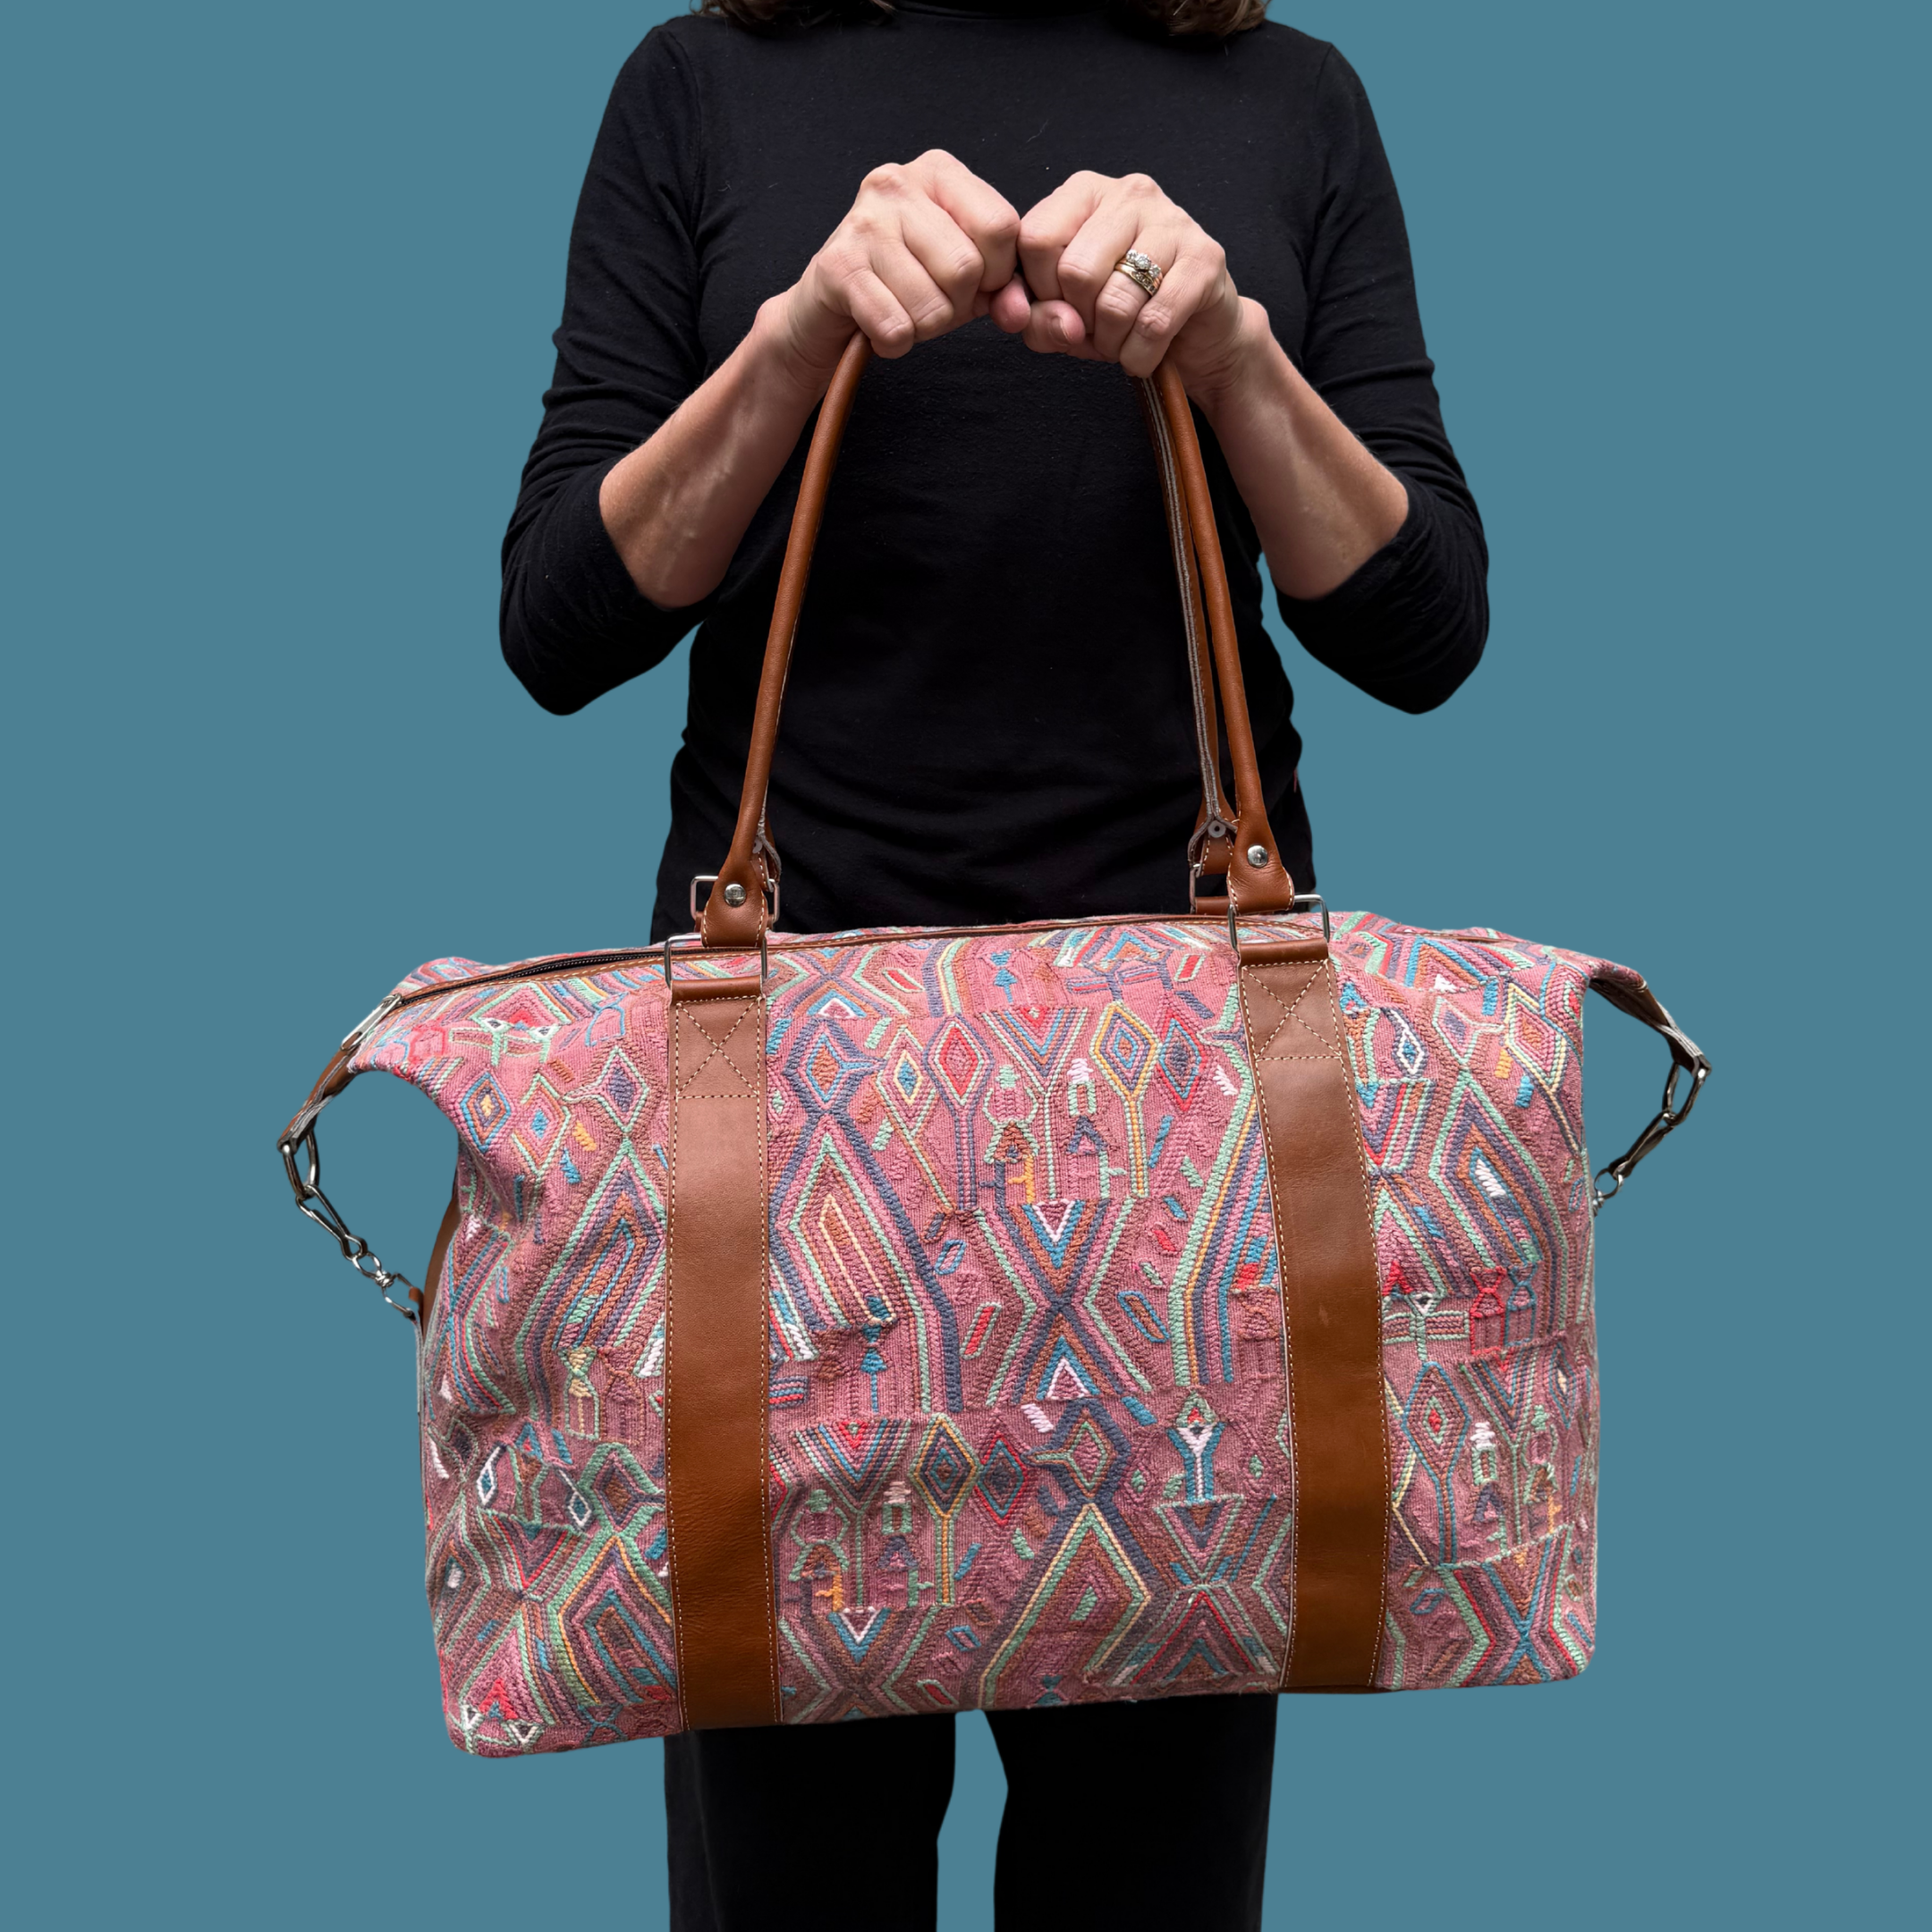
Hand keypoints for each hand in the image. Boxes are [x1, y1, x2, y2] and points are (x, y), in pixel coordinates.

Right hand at [769, 151, 1020, 390]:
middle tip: (932, 301)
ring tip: (904, 312)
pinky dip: (896, 343)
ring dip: (925, 329)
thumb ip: (1001, 287)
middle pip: (966, 267)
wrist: (828, 304)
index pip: (1001, 226)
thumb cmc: (904, 281)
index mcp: (938, 172)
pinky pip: (896, 327)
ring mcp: (863, 221)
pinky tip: (881, 324)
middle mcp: (896, 183)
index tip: (974, 282)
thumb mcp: (963, 275)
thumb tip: (1017, 313)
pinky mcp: (837, 266)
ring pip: (932, 305)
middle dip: (958, 305)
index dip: (997, 272)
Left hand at [988, 170, 1257, 395]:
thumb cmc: (1122, 312)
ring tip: (1120, 342)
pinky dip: (1139, 355)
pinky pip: (1153, 322)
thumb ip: (1034, 314)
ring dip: (1110, 343)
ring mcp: (1172, 221)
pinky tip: (1143, 354)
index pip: (1035, 238)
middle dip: (1079, 320)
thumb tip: (1044, 320)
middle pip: (1074, 271)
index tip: (1061, 307)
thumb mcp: (1064, 312)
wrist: (1196, 332)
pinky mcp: (1205, 259)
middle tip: (1095, 330)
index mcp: (1085, 192)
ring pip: (1114, 301)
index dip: (1039, 291)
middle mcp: (1129, 194)